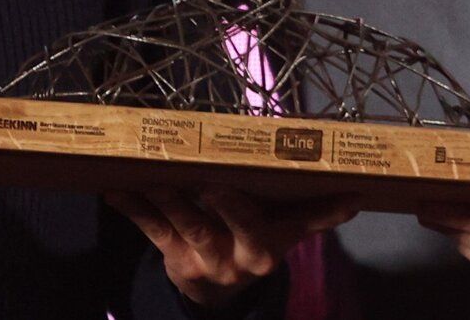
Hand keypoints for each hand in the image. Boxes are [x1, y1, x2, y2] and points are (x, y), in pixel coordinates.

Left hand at [106, 187, 356, 308]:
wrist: (222, 294)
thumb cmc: (257, 242)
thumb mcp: (287, 233)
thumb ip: (317, 214)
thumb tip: (356, 197)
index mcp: (262, 247)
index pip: (256, 223)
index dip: (243, 207)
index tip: (232, 185)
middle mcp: (231, 255)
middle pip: (218, 223)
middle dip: (206, 203)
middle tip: (203, 180)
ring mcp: (198, 256)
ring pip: (180, 223)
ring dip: (163, 198)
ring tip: (148, 174)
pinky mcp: (171, 255)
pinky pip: (150, 229)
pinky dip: (132, 208)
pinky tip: (113, 189)